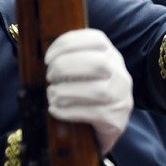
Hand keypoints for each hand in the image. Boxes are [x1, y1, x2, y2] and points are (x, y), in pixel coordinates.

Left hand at [45, 29, 133, 152]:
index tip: (48, 58)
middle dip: (65, 68)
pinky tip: (56, 110)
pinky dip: (67, 111)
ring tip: (52, 95)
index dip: (68, 44)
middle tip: (49, 77)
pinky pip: (91, 113)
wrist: (108, 125)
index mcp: (112, 57)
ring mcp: (121, 97)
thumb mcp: (87, 72)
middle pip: (97, 63)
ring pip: (96, 90)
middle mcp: (120, 74)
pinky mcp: (115, 118)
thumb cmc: (89, 95)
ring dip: (65, 92)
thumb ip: (73, 60)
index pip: (96, 39)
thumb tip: (45, 57)